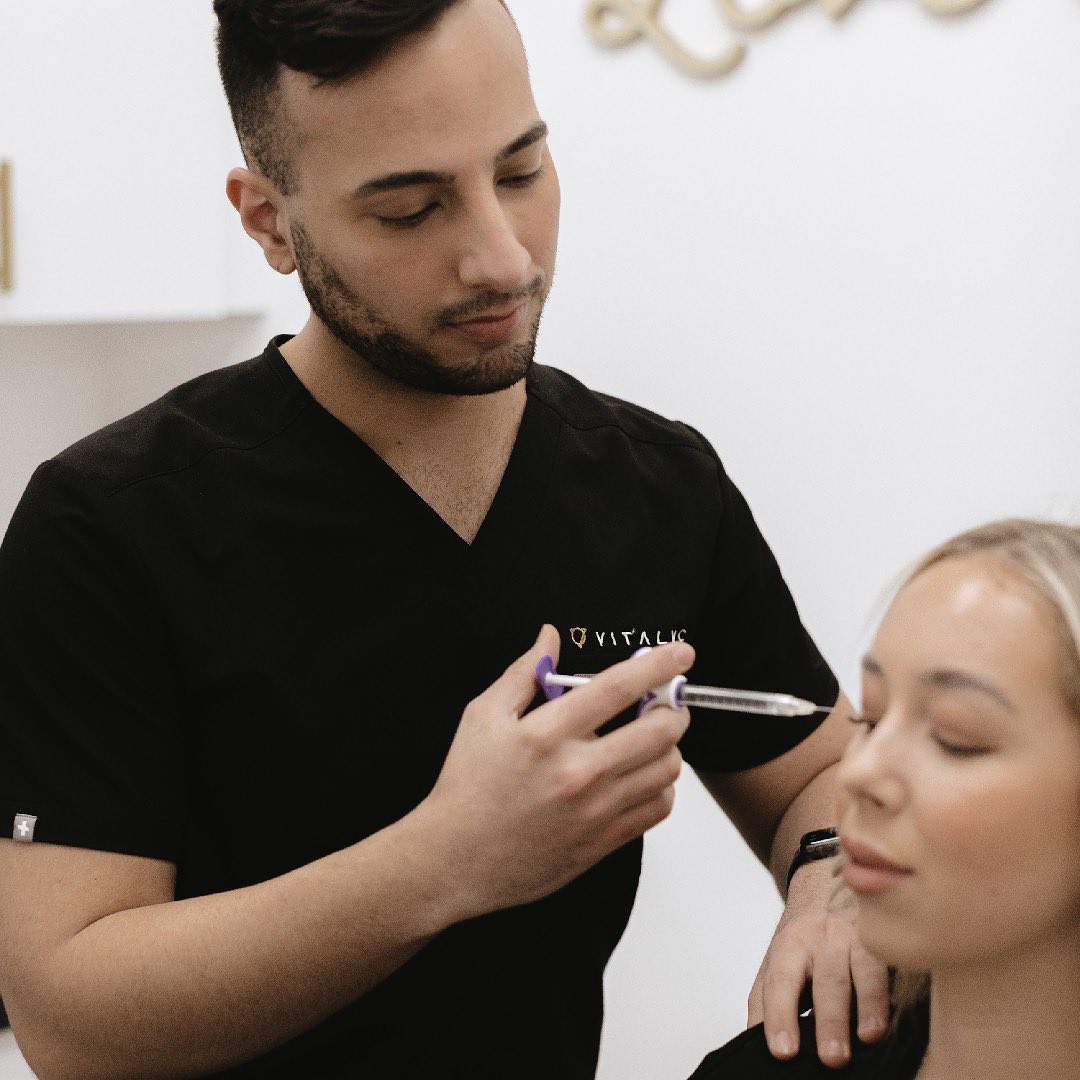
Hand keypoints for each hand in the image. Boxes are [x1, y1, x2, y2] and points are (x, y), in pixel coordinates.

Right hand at [422, 624, 693, 919]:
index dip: (658, 664)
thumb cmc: (467, 786)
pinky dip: (662, 785)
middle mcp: (579, 770)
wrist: (455, 858)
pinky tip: (642, 774)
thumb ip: (523, 673)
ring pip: (667, 768)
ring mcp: (596, 809)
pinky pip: (659, 808)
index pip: (620, 687)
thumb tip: (549, 636)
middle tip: (665, 700)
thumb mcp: (483, 716)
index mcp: (548, 733)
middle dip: (673, 706)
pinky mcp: (604, 840)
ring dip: (670, 745)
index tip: (680, 653)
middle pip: (660, 729)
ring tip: (651, 737)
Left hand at [748, 860, 888, 1067]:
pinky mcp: (882, 941)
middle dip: (829, 1020)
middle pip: (825, 980)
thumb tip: (752, 1043)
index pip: (781, 983)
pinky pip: (889, 966)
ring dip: (867, 1007)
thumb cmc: (804, 943)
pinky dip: (891, 993)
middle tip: (830, 1058)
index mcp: (789, 947)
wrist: (829, 891)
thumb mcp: (777, 964)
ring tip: (867, 1039)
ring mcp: (855, 937)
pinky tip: (894, 1017)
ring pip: (861, 971)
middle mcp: (821, 938)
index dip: (781, 1016)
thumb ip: (765, 1001)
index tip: (783, 1051)